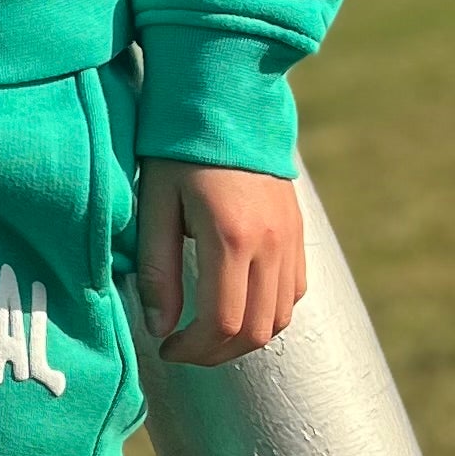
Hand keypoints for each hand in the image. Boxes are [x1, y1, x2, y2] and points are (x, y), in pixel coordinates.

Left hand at [133, 159, 305, 364]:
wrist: (228, 102)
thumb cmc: (179, 152)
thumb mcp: (156, 207)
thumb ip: (158, 271)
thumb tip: (160, 328)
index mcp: (230, 238)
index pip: (222, 323)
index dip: (194, 350)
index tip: (167, 348)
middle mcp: (270, 244)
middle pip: (256, 331)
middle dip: (217, 353)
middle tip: (184, 349)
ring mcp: (291, 239)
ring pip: (281, 318)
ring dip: (244, 338)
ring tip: (207, 333)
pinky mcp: (298, 232)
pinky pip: (294, 292)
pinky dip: (269, 313)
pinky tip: (236, 304)